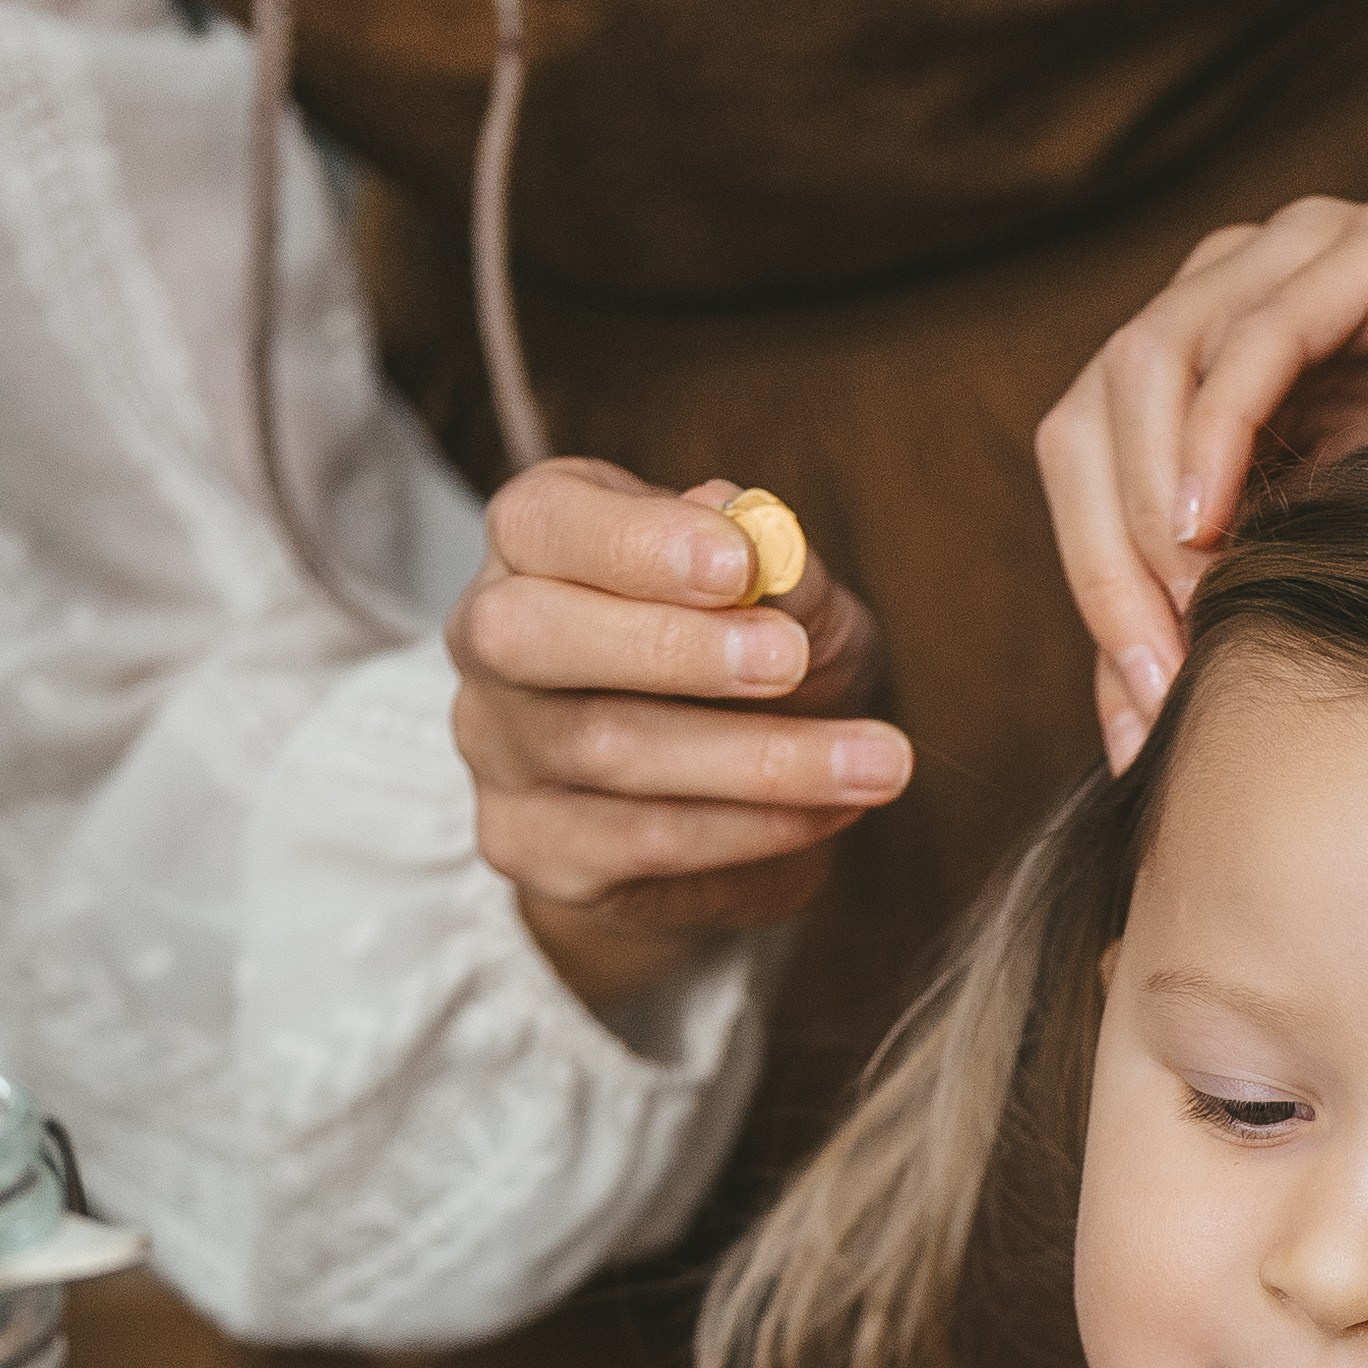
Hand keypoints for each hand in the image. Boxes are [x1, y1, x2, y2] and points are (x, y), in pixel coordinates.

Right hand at [449, 462, 912, 1009]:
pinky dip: (749, 827)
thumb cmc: (757, 655)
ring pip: (602, 748)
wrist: (736, 795)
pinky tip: (831, 810)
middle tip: (789, 659)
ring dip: (756, 758)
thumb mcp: (790, 596)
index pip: (541, 522)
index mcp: (539, 542)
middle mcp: (489, 638)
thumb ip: (776, 565)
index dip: (635, 542)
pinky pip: (639, 841)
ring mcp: (498, 749)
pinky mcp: (529, 845)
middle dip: (665, 646)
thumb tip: (757, 532)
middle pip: (524, 634)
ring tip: (878, 759)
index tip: (741, 563)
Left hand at [1034, 203, 1367, 766]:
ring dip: (1146, 505)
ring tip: (1189, 614)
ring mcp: (1304, 254)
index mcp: (1208, 355)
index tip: (1138, 720)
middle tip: (1157, 680)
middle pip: (1093, 411)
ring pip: (1152, 363)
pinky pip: (1262, 331)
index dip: (1090, 583)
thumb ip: (1237, 613)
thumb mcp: (1345, 561)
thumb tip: (1132, 735)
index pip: (1086, 455)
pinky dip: (1218, 427)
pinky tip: (1211, 520)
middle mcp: (1238, 285)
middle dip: (1103, 560)